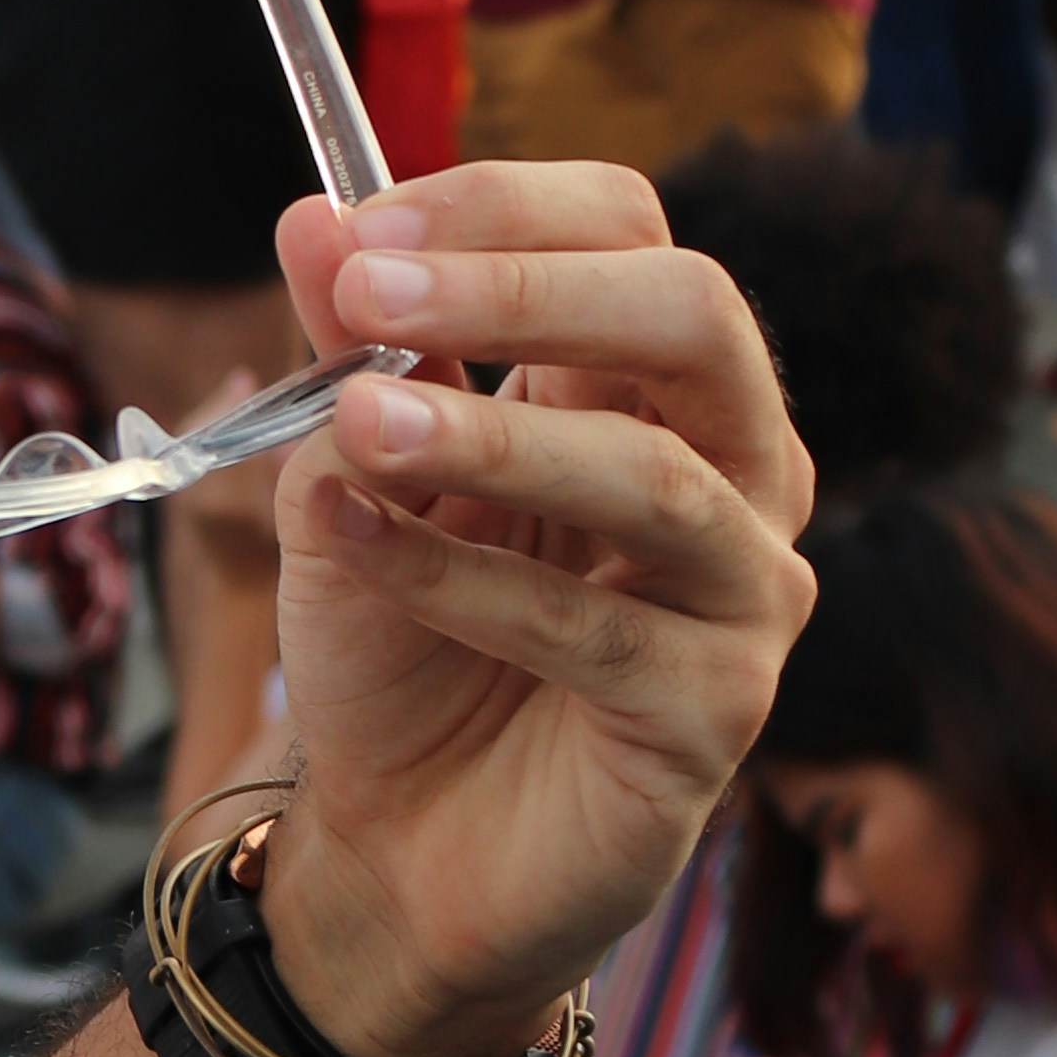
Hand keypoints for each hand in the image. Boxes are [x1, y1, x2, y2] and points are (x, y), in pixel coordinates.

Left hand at [249, 163, 813, 1056]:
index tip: (358, 231)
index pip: (629, 233)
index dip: (502, 210)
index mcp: (645, 385)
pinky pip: (600, 629)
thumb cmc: (398, 643)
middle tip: (371, 295)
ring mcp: (744, 595)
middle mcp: (731, 471)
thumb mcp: (350, 474)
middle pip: (695, 319)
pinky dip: (462, 580)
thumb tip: (312, 216)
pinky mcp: (719, 715)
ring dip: (491, 437)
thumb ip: (347, 353)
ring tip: (356, 424)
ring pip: (659, 478)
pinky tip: (356, 547)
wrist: (395, 846)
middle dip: (528, 291)